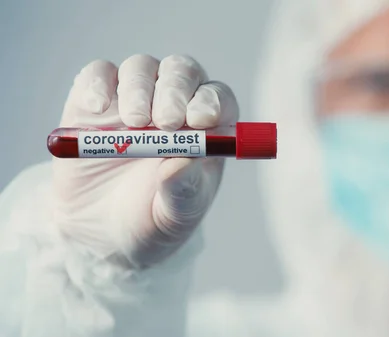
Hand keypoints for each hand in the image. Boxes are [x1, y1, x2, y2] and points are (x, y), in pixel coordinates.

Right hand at [53, 54, 238, 267]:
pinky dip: (99, 84)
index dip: (212, 102)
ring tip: (135, 122)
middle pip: (182, 73)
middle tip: (166, 120)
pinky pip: (99, 74)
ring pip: (142, 68)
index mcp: (205, 130)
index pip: (218, 99)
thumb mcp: (173, 217)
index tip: (200, 120)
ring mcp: (134, 99)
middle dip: (176, 90)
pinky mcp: (94, 101)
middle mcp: (173, 105)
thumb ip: (182, 191)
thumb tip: (183, 162)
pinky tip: (97, 109)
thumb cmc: (152, 221)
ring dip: (140, 89)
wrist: (101, 234)